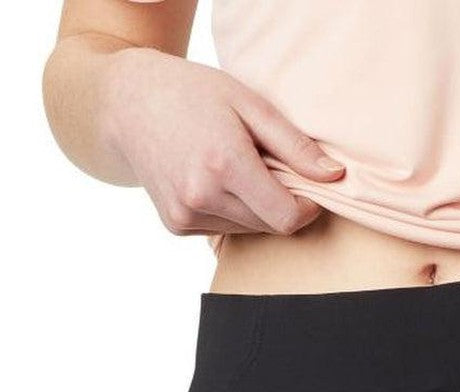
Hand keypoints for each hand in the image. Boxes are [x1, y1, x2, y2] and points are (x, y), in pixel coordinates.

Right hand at [101, 47, 345, 237]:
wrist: (125, 103)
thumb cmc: (192, 94)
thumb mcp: (249, 104)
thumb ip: (294, 145)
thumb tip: (334, 177)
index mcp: (224, 164)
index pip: (287, 217)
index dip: (306, 208)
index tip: (307, 189)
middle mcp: (201, 196)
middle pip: (269, 225)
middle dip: (280, 203)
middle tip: (268, 168)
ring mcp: (185, 214)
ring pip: (248, 230)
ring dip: (255, 208)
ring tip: (236, 169)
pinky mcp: (176, 225)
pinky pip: (223, 229)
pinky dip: (231, 211)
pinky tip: (214, 180)